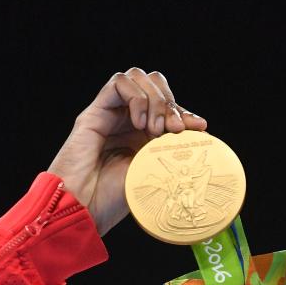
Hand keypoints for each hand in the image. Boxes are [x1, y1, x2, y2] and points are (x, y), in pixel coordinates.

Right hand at [48, 68, 208, 234]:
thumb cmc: (116, 197)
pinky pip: (118, 83)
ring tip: (155, 130)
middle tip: (174, 130)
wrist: (84, 206)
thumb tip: (201, 131)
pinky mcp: (94, 112)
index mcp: (144, 135)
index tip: (200, 127)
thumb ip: (173, 149)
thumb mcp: (156, 170)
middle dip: (170, 103)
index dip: (186, 112)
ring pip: (137, 78)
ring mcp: (112, 114)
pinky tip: (139, 123)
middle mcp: (128, 121)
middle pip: (155, 84)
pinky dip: (136, 98)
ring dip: (155, 100)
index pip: (169, 106)